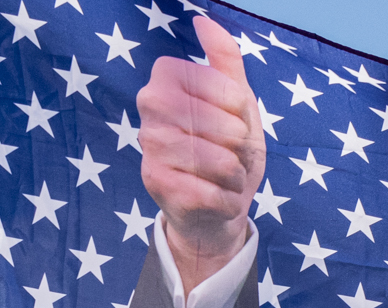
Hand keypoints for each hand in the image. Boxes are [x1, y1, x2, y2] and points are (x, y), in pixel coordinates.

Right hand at [136, 14, 263, 290]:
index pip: (220, 86)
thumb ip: (224, 58)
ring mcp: (149, 146)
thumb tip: (201, 20)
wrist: (216, 208)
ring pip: (218, 160)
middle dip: (239, 143)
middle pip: (222, 124)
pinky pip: (209, 192)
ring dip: (234, 174)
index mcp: (165, 79)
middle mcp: (148, 107)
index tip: (235, 117)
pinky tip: (217, 196)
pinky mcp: (154, 184)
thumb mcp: (237, 101)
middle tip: (231, 151)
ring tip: (225, 175)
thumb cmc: (227, 148)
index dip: (238, 105)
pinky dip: (226, 199)